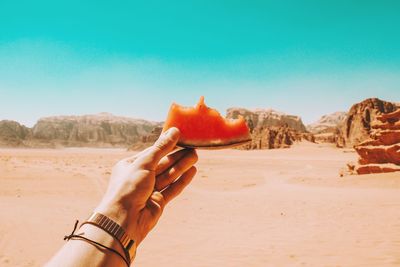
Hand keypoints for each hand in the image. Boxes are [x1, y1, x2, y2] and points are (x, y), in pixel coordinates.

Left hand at [95, 127, 197, 246]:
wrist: (123, 221)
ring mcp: (149, 190)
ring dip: (182, 165)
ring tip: (195, 155)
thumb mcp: (144, 163)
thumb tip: (175, 131)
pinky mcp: (158, 202)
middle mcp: (139, 177)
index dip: (166, 145)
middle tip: (193, 146)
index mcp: (130, 166)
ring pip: (169, 175)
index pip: (152, 152)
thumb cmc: (128, 188)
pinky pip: (172, 188)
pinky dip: (182, 180)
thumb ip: (161, 148)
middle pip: (162, 163)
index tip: (181, 137)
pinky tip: (192, 171)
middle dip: (177, 155)